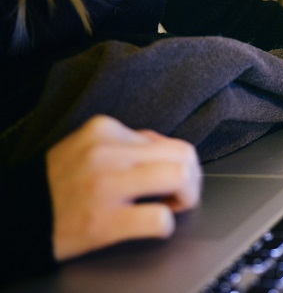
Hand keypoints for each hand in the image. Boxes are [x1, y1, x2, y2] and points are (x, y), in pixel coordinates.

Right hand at [46, 115, 201, 260]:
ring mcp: (105, 185)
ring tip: (168, 207)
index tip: (162, 181)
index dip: (174, 164)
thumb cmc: (59, 185)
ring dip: (186, 197)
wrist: (17, 218)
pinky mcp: (104, 220)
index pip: (168, 141)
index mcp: (104, 129)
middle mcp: (106, 152)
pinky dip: (165, 226)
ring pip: (181, 178)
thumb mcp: (87, 147)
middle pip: (184, 155)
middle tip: (178, 196)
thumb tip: (168, 151)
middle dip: (191, 179)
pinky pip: (160, 219)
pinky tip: (150, 226)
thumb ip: (127, 143)